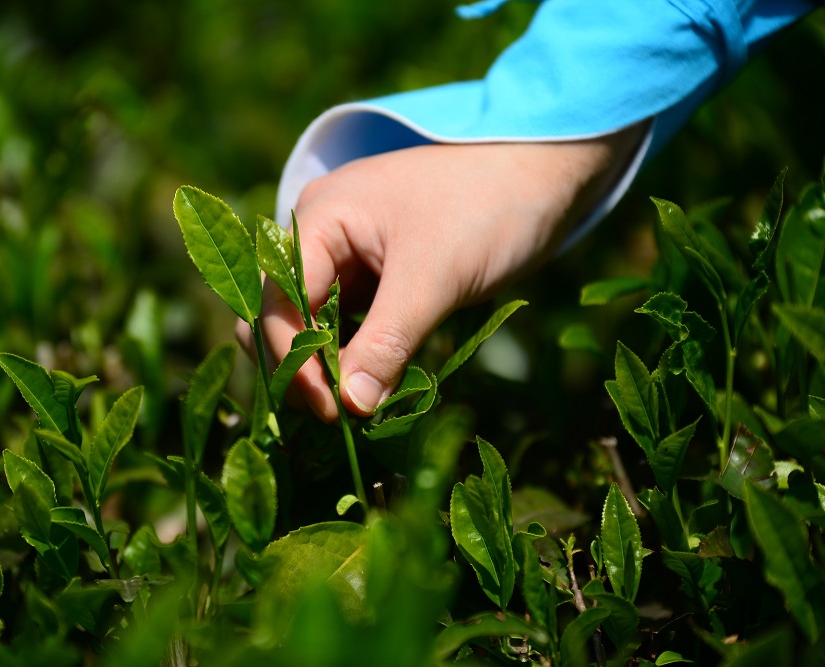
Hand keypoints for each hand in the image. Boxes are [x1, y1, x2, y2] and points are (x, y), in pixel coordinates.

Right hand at [239, 124, 644, 421]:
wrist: (544, 174)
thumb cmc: (486, 208)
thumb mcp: (434, 276)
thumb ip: (386, 341)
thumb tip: (351, 406)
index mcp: (319, 218)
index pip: (280, 301)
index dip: (296, 360)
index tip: (333, 410)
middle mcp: (320, 236)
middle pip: (284, 316)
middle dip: (304, 368)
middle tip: (342, 417)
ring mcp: (346, 257)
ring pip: (314, 325)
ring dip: (330, 368)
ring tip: (357, 411)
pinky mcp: (375, 277)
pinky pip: (348, 325)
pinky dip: (356, 358)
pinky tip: (374, 387)